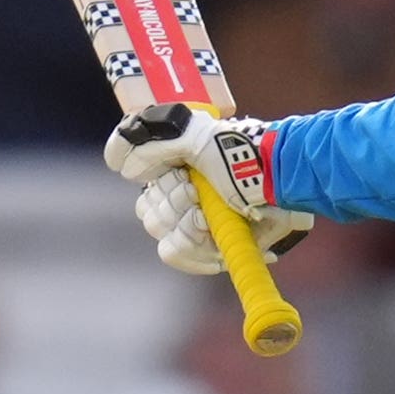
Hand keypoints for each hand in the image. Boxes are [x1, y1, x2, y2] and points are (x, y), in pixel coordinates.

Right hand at [105, 103, 313, 277]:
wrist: (276, 180)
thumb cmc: (238, 153)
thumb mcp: (190, 135)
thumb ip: (147, 144)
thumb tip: (118, 167)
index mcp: (179, 174)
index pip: (147, 195)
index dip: (161, 188)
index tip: (184, 177)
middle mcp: (187, 200)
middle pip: (153, 219)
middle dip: (175, 205)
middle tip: (199, 193)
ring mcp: (201, 227)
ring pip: (167, 240)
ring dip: (186, 227)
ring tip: (209, 215)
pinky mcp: (217, 248)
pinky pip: (184, 258)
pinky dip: (197, 250)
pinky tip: (214, 235)